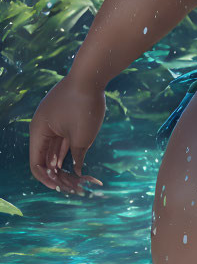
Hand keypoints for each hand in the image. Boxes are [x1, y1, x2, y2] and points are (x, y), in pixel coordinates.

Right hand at [29, 76, 106, 195]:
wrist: (92, 74)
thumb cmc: (84, 105)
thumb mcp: (82, 136)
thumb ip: (77, 155)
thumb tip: (77, 170)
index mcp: (39, 132)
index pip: (37, 164)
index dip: (47, 180)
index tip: (62, 188)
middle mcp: (42, 128)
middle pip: (46, 158)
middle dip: (59, 175)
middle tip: (74, 188)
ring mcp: (53, 122)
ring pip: (56, 149)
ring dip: (65, 165)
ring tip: (79, 180)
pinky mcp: (65, 117)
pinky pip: (64, 139)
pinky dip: (70, 151)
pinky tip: (79, 165)